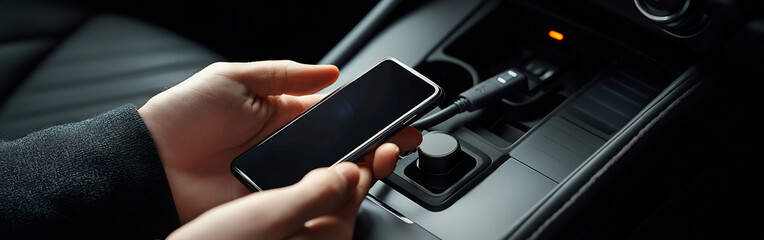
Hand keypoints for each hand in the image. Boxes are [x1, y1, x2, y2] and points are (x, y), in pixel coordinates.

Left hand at [138, 61, 421, 225]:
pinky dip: (329, 193)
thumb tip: (331, 72)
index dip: (367, 113)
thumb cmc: (184, 114)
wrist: (151, 161)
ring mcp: (282, 176)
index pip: (337, 113)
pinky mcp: (272, 203)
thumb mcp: (233, 78)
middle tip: (400, 140)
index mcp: (284, 114)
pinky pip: (307, 199)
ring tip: (382, 157)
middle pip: (343, 146)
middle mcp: (289, 147)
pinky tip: (347, 182)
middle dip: (376, 142)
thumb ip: (284, 74)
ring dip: (360, 167)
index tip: (395, 113)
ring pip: (331, 174)